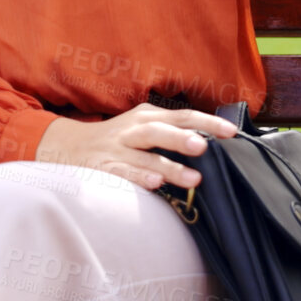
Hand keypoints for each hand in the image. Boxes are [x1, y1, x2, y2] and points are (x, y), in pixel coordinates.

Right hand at [35, 103, 240, 190]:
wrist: (68, 145)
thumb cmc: (118, 138)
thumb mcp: (143, 126)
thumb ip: (173, 131)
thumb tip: (212, 139)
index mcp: (147, 116)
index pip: (183, 116)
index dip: (207, 122)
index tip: (232, 132)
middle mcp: (133, 130)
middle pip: (161, 131)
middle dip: (183, 138)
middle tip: (205, 146)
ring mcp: (117, 149)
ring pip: (144, 156)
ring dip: (169, 167)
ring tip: (193, 179)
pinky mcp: (103, 168)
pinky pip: (123, 173)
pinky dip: (138, 178)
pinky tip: (154, 184)